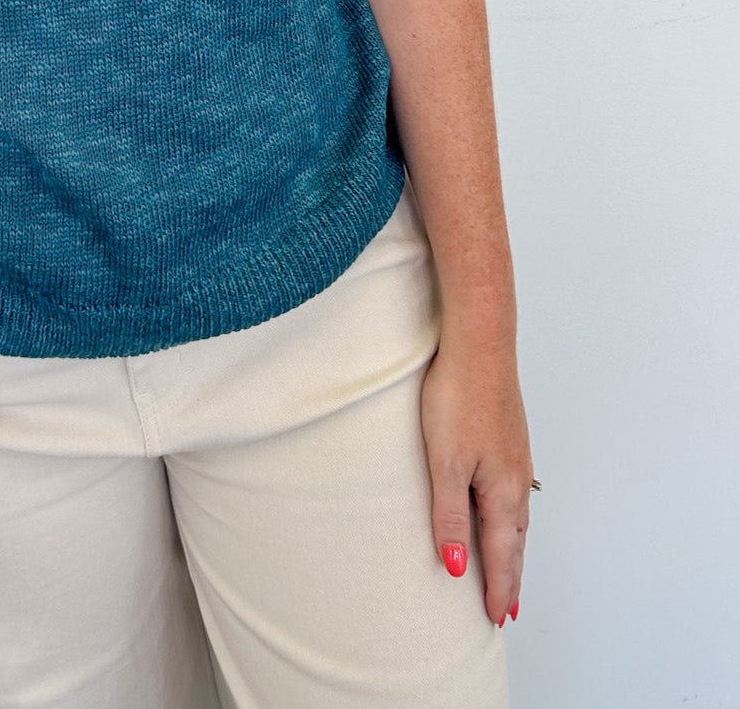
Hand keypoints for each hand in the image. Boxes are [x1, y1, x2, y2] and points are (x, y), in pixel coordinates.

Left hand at [419, 332, 534, 627]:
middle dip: (511, 577)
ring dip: (512, 548)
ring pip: (517, 517)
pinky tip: (503, 510)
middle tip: (507, 609)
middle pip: (515, 541)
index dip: (498, 588)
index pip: (502, 555)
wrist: (480, 342)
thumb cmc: (459, 397)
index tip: (497, 620)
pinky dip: (510, 517)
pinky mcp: (508, 436)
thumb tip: (456, 568)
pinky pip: (513, 492)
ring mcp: (516, 457)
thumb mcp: (444, 463)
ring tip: (508, 570)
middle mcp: (516, 479)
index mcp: (502, 492)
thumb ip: (448, 516)